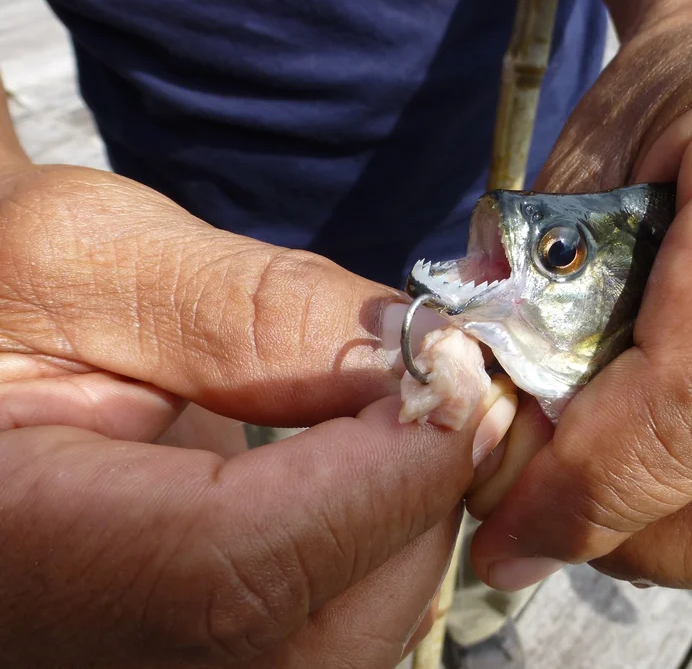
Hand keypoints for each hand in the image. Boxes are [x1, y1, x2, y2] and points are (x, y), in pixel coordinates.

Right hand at [0, 159, 515, 665]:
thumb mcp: (80, 255)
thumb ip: (250, 309)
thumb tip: (424, 359)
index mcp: (7, 555)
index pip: (239, 576)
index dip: (382, 479)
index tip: (454, 377)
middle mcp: (68, 644)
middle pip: (311, 646)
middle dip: (413, 508)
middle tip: (435, 390)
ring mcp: (132, 652)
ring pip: (332, 648)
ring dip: (403, 524)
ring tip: (395, 414)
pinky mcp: (181, 636)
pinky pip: (314, 627)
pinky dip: (371, 542)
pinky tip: (361, 460)